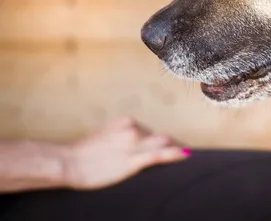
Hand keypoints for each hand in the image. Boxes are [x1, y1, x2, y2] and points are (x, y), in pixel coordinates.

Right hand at [62, 117, 189, 189]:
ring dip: (177, 149)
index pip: (152, 131)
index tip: (174, 145)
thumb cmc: (83, 153)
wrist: (68, 162)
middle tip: (185, 152)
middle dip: (174, 144)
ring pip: (163, 144)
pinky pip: (158, 155)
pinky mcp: (132, 160)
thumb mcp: (106, 137)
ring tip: (187, 154)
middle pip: (161, 137)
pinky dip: (174, 154)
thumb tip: (132, 144)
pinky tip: (185, 154)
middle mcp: (133, 129)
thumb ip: (121, 137)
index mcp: (126, 122)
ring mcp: (134, 144)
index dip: (165, 140)